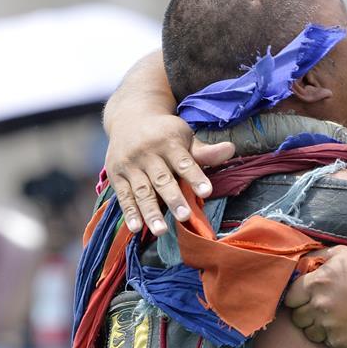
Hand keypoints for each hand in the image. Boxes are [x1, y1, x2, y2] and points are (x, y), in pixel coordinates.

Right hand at [105, 113, 234, 234]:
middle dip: (173, 198)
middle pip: (162, 179)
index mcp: (168, 141)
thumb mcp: (185, 136)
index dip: (195, 176)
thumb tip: (231, 149)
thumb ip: (205, 150)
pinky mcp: (116, 175)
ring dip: (150, 211)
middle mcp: (147, 153)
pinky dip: (129, 212)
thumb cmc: (165, 134)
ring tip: (161, 230)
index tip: (206, 192)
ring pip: (142, 190)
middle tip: (185, 216)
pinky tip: (136, 228)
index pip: (184, 162)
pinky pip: (123, 196)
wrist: (130, 117)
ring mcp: (129, 164)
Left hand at [284, 246, 346, 347]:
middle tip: (323, 307)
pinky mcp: (340, 344)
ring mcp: (328, 328)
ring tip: (336, 317)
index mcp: (315, 284)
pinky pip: (327, 343)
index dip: (297, 296)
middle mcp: (318, 307)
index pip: (289, 297)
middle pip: (297, 317)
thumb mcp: (343, 254)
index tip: (307, 296)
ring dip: (318, 326)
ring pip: (309, 332)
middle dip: (306, 312)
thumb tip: (300, 264)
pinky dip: (334, 336)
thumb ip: (317, 256)